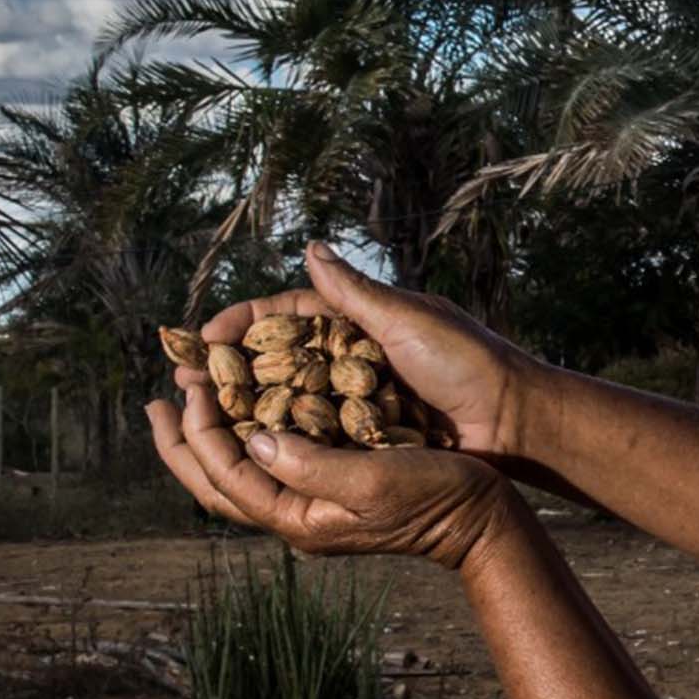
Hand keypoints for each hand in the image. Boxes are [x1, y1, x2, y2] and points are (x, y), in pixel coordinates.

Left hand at [146, 383, 522, 569]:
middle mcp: (297, 514)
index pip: (227, 476)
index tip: (189, 387)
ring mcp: (312, 503)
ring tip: (187, 402)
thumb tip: (252, 439)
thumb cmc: (435, 496)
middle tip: (155, 403)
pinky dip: (247, 434)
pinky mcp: (331, 486)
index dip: (200, 432)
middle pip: (217, 483)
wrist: (480, 518)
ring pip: (239, 474)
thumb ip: (309, 462)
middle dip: (182, 443)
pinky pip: (270, 462)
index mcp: (299, 518)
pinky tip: (247, 410)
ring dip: (209, 438)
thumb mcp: (372, 477)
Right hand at [176, 241, 532, 457]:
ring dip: (246, 408)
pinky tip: (247, 451)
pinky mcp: (370, 435)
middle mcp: (354, 357)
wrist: (515, 420)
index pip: (287, 316)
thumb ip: (354, 292)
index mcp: (362, 320)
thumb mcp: (408, 320)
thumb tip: (309, 247)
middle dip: (230, 370)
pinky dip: (283, 440)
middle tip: (183, 382)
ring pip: (290, 401)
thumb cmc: (468, 362)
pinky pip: (318, 436)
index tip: (201, 336)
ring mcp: (359, 398)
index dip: (243, 324)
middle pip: (279, 360)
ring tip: (201, 417)